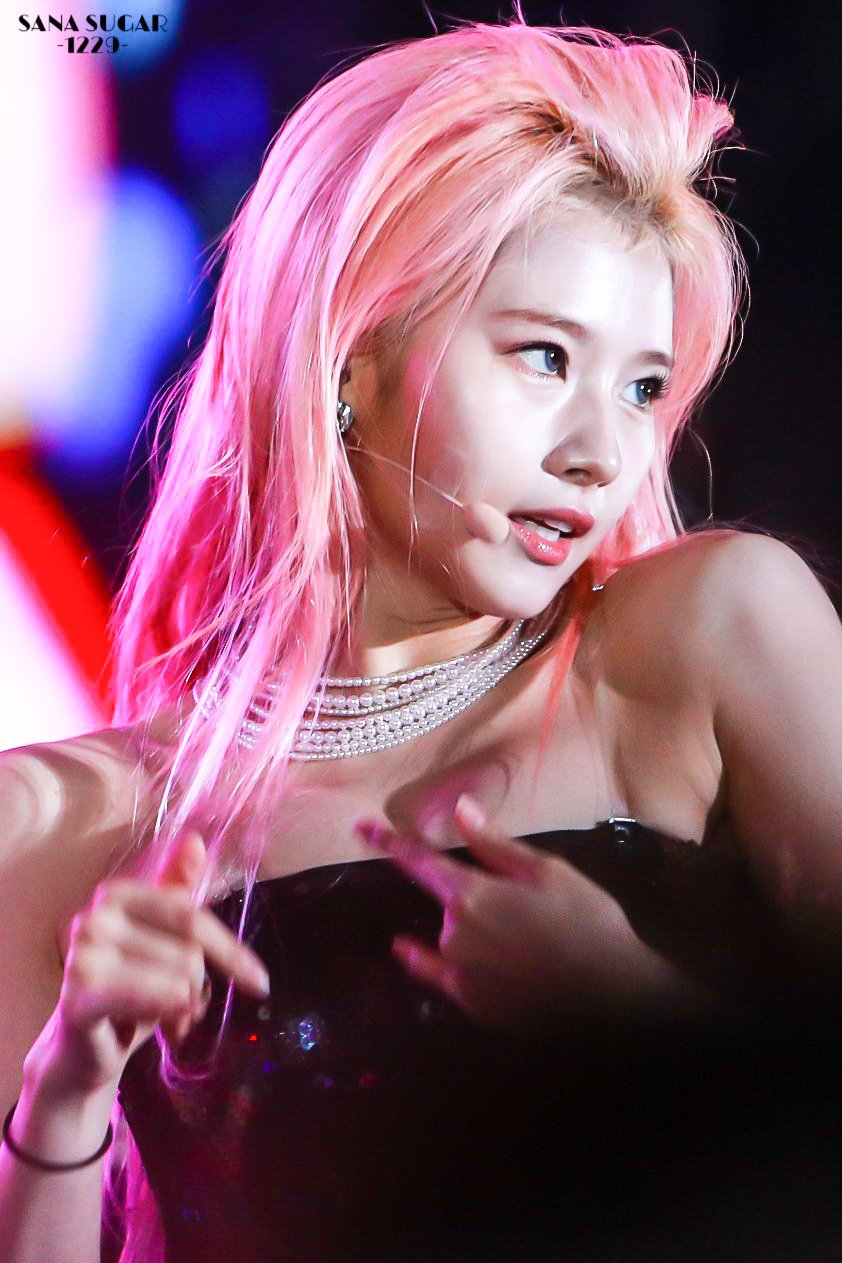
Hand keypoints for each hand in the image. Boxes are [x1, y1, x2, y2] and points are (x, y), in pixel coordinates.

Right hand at [24, 829, 269, 1099]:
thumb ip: (177, 890)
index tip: (259, 983)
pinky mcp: (78, 997)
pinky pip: (155, 999)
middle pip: (188, 952)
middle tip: (176, 1009)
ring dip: (181, 1012)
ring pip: (179, 980)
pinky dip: (169, 1015)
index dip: (230, 952)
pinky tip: (162, 1031)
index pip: (191, 917)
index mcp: (115, 894)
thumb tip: (194, 839)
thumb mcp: (160, 938)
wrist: (82, 1051)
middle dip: (194, 988)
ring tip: (161, 1022)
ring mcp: (82, 955)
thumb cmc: (128, 989)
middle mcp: (93, 917)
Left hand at [355, 796, 688, 1034]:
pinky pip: (439, 975)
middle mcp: (455, 933)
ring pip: (453, 937)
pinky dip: (427, 960)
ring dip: (474, 930)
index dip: (388, 842)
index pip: (417, 861)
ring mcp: (460, 973)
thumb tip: (460, 809)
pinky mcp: (471, 1004)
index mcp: (472, 894)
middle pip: (449, 901)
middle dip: (476, 897)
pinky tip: (415, 951)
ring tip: (528, 939)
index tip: (359, 827)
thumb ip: (495, 844)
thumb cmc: (587, 923)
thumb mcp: (547, 872)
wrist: (614, 996)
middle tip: (531, 908)